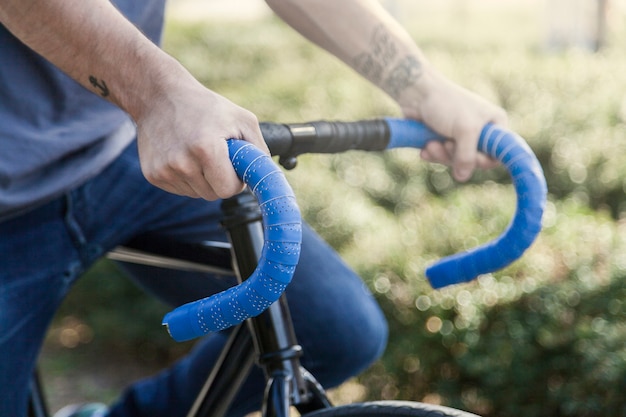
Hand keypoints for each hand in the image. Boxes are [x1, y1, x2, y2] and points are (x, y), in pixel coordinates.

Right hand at [135, 79, 268, 200]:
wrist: (159, 95)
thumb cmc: (205, 106)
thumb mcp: (242, 119)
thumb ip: (259, 150)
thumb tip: (266, 177)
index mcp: (206, 149)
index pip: (228, 190)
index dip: (236, 180)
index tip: (234, 166)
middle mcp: (182, 163)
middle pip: (213, 194)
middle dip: (220, 180)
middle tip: (217, 156)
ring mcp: (164, 171)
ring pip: (197, 194)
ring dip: (203, 179)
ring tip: (197, 152)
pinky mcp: (152, 175)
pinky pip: (180, 189)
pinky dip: (186, 177)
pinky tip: (183, 155)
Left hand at [402, 72, 506, 181]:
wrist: (417, 92)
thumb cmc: (446, 104)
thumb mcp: (464, 129)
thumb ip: (467, 156)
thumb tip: (463, 177)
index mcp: (495, 123)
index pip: (498, 153)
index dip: (483, 160)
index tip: (470, 159)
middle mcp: (480, 130)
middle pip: (473, 160)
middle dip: (456, 156)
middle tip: (445, 144)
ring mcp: (460, 135)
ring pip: (455, 160)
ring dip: (441, 155)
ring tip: (431, 144)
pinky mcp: (443, 138)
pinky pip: (441, 156)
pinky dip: (433, 154)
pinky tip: (424, 148)